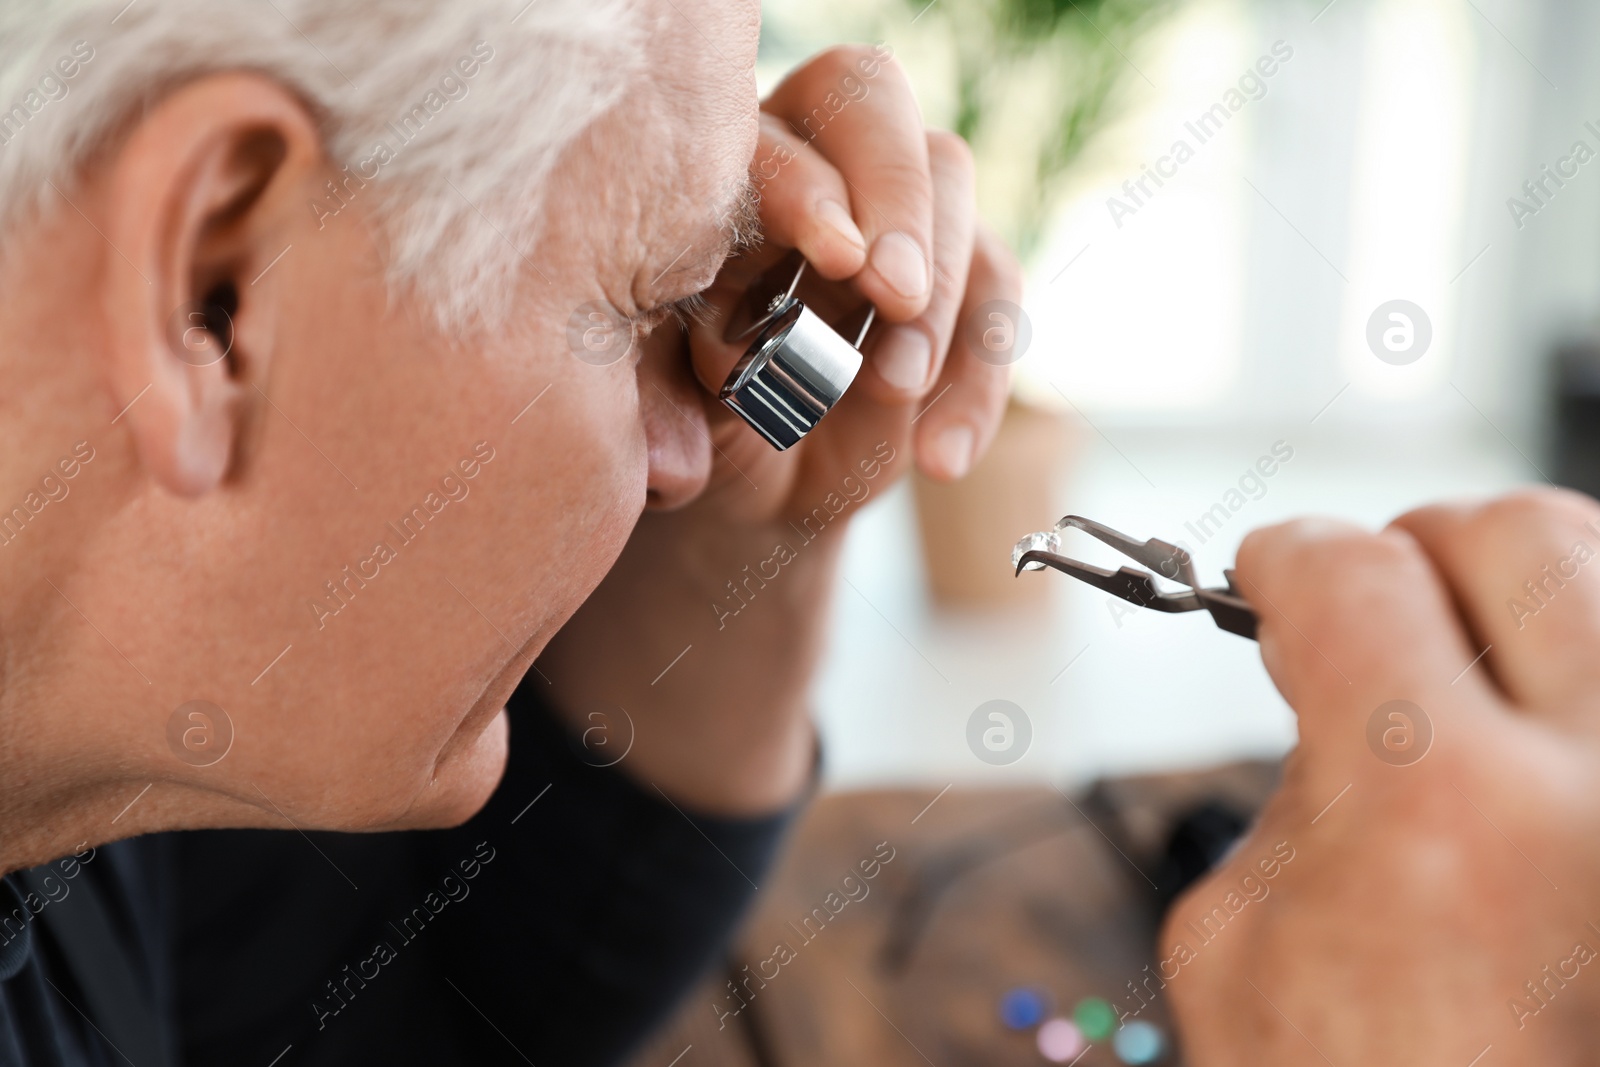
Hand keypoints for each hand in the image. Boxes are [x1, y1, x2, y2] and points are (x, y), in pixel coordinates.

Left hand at [537, 46, 1018, 814]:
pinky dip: (984, 372)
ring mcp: (877, 235)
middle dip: (898, 210)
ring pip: (956, 202)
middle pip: (882, 110)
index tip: (826, 263)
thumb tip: (679, 458)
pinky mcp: (941, 306)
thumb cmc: (622, 456)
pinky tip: (945, 456)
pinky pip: (1000, 302)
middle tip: (886, 305)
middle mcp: (794, 175)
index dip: (805, 175)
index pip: (772, 116)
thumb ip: (638, 423)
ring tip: (912, 412)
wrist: (688, 517)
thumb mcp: (606, 437)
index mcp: (696, 170)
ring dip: (954, 305)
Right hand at [1164, 488, 1599, 1063]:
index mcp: (1435, 810)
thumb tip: (1328, 693)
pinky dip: (1581, 686)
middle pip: (1516, 535)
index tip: (1273, 575)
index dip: (1284, 559)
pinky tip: (1542, 734)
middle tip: (1380, 597)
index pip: (1348, 576)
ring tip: (1472, 666)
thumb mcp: (1240, 953)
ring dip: (1529, 598)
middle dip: (1421, 548)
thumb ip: (1284, 791)